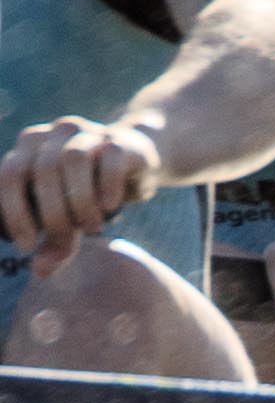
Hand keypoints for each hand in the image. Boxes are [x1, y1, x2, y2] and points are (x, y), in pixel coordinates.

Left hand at [0, 116, 160, 276]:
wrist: (135, 160)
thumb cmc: (89, 191)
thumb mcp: (68, 218)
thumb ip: (54, 243)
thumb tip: (41, 270)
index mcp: (29, 146)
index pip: (9, 177)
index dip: (15, 214)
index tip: (28, 246)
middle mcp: (55, 132)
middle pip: (43, 171)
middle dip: (52, 214)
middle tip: (66, 241)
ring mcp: (89, 131)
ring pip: (74, 159)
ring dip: (80, 201)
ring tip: (91, 227)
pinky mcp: (121, 138)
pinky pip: (110, 159)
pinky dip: (107, 187)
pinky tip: (110, 206)